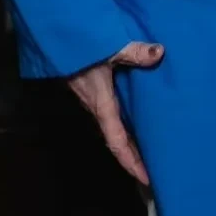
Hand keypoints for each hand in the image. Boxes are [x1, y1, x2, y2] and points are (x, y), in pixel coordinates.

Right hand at [67, 39, 163, 183]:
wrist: (55, 38)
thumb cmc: (80, 47)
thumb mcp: (109, 48)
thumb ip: (134, 52)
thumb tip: (159, 53)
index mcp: (101, 105)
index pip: (117, 141)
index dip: (130, 161)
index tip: (145, 178)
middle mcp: (97, 107)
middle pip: (117, 139)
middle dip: (134, 155)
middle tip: (155, 167)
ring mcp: (94, 99)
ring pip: (114, 126)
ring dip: (130, 138)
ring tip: (152, 144)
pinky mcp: (94, 88)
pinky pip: (112, 111)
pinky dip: (126, 120)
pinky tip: (139, 113)